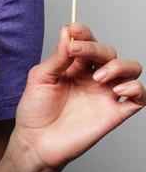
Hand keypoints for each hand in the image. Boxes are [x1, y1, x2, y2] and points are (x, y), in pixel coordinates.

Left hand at [9, 22, 144, 171]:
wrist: (36, 141)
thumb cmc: (35, 109)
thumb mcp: (40, 77)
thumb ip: (58, 57)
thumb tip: (68, 33)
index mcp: (73, 65)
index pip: (87, 41)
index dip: (84, 32)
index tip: (74, 30)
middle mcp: (92, 76)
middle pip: (108, 51)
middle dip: (95, 47)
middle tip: (76, 52)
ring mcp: (104, 93)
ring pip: (130, 68)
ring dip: (119, 65)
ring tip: (99, 76)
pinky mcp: (115, 113)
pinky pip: (139, 97)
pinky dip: (135, 87)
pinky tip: (117, 89)